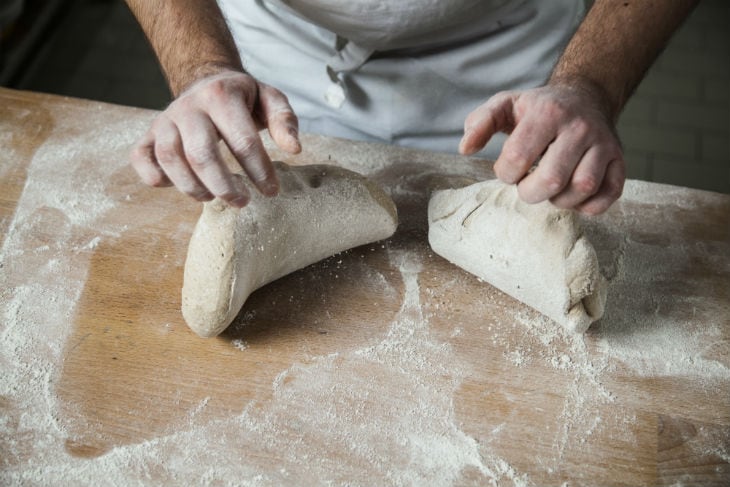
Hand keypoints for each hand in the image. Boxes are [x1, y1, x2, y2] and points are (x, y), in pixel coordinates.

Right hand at [130, 70, 300, 206]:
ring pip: (170, 159)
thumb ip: (284, 120)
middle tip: (243, 202)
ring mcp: (165, 120)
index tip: (272, 191)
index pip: (241, 140)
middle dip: (225, 186)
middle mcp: (189, 107)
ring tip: (214, 198)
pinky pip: (141, 158)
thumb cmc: (242, 97)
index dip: (259, 171)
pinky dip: (154, 177)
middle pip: (202, 154)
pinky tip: (174, 186)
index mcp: (221, 96)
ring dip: (192, 187)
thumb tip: (294, 149)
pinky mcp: (149, 134)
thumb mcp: (269, 98)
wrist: (205, 80)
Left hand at [459, 82, 624, 214]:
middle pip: (552, 179)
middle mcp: (580, 127)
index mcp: (548, 112)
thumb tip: (465, 149)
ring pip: (583, 188)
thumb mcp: (505, 104)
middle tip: (527, 185)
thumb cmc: (538, 107)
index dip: (506, 173)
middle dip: (530, 192)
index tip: (509, 169)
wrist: (584, 96)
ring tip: (550, 189)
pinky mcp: (619, 160)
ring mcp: (603, 144)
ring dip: (560, 200)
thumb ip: (480, 122)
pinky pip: (610, 194)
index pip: (518, 157)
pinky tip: (572, 196)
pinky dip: (590, 205)